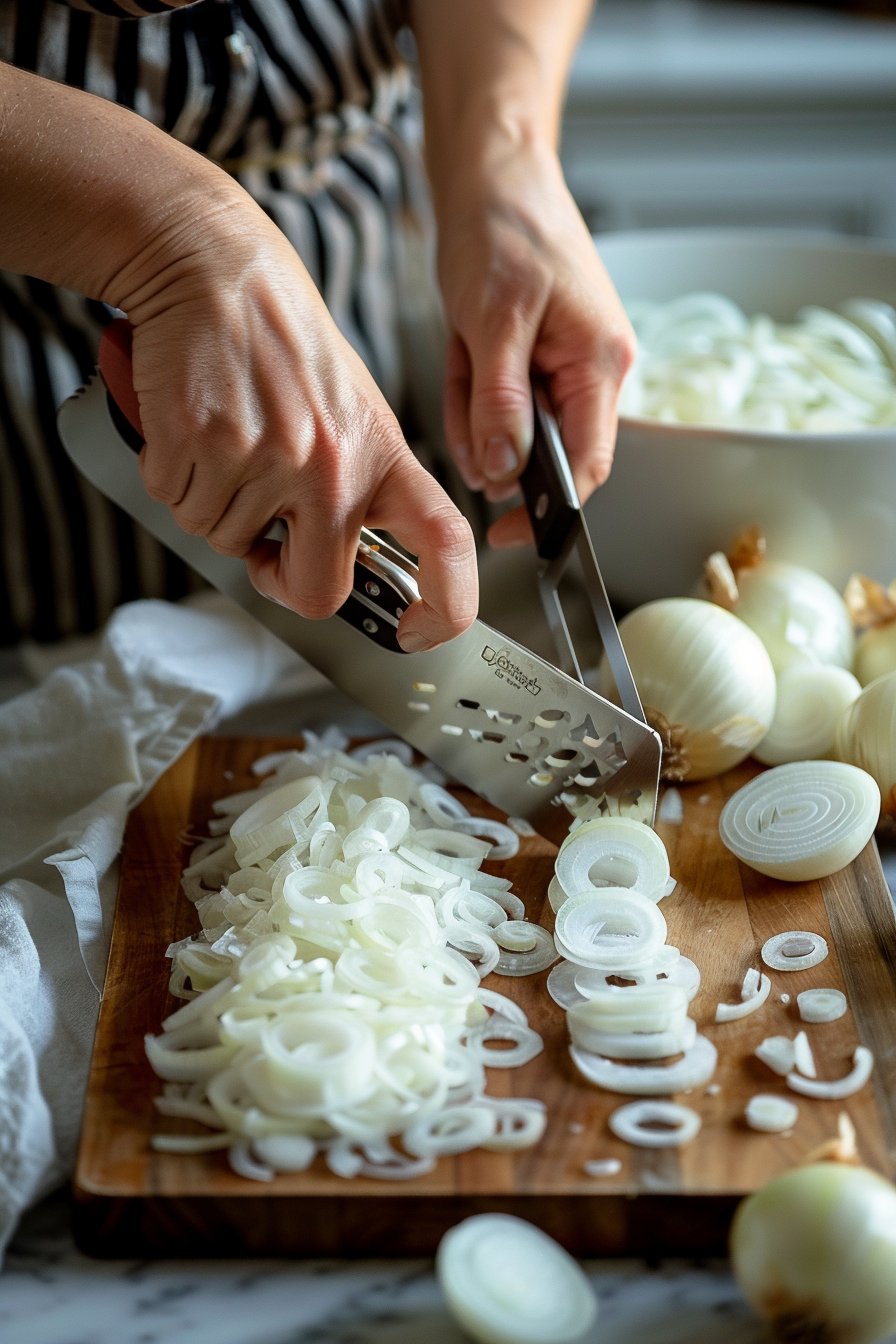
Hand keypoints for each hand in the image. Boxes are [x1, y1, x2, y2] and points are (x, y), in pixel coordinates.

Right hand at [104, 193, 477, 651]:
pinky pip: (178, 505)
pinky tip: (195, 431)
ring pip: (228, 544)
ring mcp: (267, 458)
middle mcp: (332, 466)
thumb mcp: (354, 412)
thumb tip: (336, 567)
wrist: (220, 269)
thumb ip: (357, 489)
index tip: (420, 630)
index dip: (447, 605)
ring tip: (230, 441)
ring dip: (218, 507)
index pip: (445, 542)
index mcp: (383, 457)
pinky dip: (176, 479)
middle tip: (267, 538)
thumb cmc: (286, 344)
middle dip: (281, 577)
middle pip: (315, 592)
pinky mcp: (203, 444)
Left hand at [434, 142, 635, 546]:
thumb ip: (500, 402)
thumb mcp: (494, 319)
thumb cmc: (505, 226)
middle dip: (494, 439)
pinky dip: (470, 386)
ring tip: (464, 351)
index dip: (550, 510)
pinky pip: (497, 400)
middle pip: (544, 449)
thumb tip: (503, 469)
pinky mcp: (533, 356)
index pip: (588, 464)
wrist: (493, 172)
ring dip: (475, 406)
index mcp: (601, 362)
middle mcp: (591, 369)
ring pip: (512, 428)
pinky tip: (463, 346)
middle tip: (465, 400)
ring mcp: (562, 364)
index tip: (508, 535)